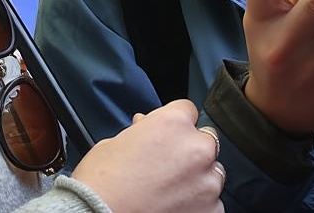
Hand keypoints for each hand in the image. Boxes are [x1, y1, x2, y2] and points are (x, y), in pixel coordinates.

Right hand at [72, 100, 222, 212]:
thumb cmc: (101, 183)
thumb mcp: (116, 142)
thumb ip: (142, 131)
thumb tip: (146, 126)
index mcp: (174, 123)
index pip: (188, 110)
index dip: (175, 123)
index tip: (168, 135)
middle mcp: (196, 148)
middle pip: (204, 141)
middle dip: (188, 151)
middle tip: (166, 167)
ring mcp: (207, 182)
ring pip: (212, 172)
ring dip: (197, 178)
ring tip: (169, 191)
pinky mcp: (211, 210)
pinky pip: (212, 202)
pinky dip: (198, 204)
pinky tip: (174, 206)